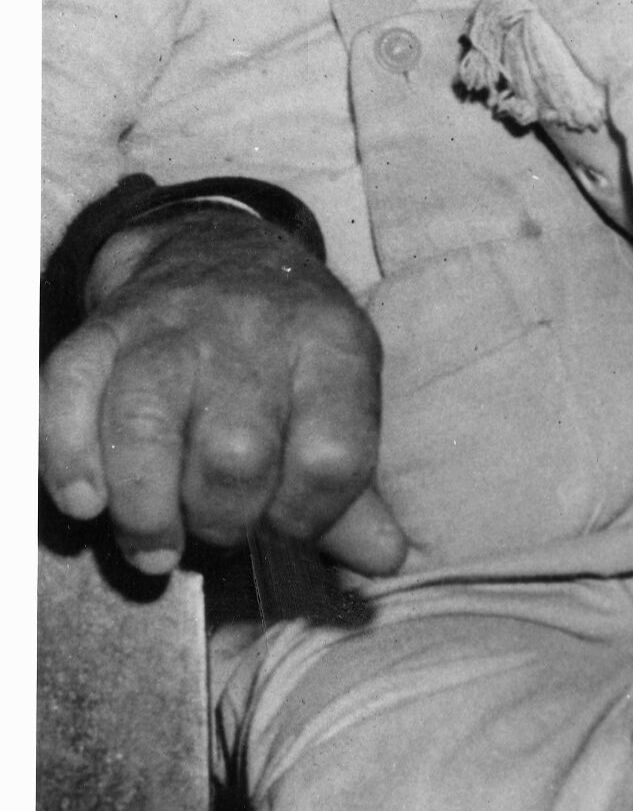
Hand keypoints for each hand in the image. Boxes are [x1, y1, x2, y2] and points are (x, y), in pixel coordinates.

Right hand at [40, 210, 408, 579]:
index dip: (309, 516)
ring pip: (146, 423)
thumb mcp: (341, 400)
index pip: (333, 456)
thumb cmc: (288, 354)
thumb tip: (384, 559)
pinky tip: (86, 502)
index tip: (287, 527)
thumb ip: (354, 490)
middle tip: (216, 531)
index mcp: (333, 347)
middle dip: (222, 518)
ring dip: (144, 508)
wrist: (218, 251)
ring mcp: (173, 324)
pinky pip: (70, 394)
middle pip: (236, 451)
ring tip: (155, 546)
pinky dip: (69, 458)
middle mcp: (255, 330)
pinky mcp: (104, 327)